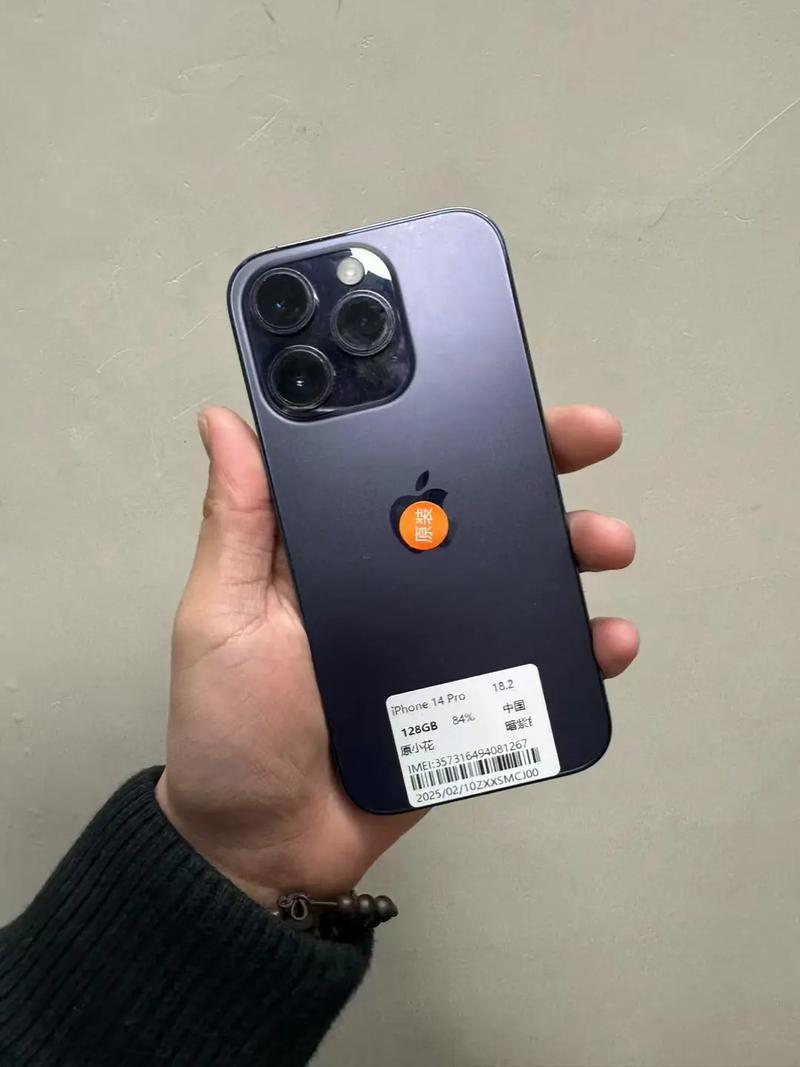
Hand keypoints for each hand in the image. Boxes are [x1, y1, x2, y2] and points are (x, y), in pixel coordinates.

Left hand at [157, 405, 637, 903]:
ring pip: (525, 576)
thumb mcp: (222, 616)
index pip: (406, 467)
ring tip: (605, 545)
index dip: (455, 422)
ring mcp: (445, 638)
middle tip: (591, 441)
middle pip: (481, 509)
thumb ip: (236, 524)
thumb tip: (224, 419)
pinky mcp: (477, 696)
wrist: (269, 847)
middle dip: (541, 468)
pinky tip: (609, 638)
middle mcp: (401, 582)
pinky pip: (541, 662)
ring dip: (577, 548)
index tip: (504, 387)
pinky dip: (584, 646)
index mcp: (343, 550)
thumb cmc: (231, 728)